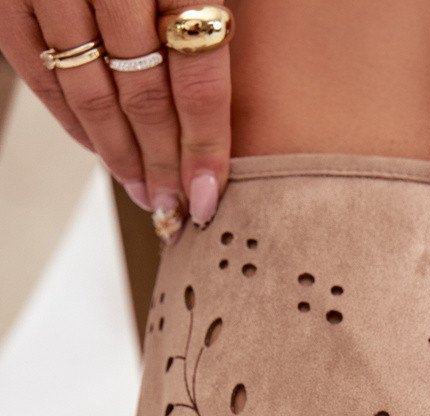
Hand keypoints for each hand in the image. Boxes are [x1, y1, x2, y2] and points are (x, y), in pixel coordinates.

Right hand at [0, 2, 231, 239]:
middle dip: (163, 163)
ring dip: (120, 154)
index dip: (205, 146)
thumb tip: (217, 122)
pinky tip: (98, 148)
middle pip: (145, 96)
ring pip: (91, 94)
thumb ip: (209, 22)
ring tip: (143, 191)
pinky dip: (70, 118)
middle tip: (175, 207)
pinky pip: (40, 71)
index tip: (208, 196)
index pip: (197, 77)